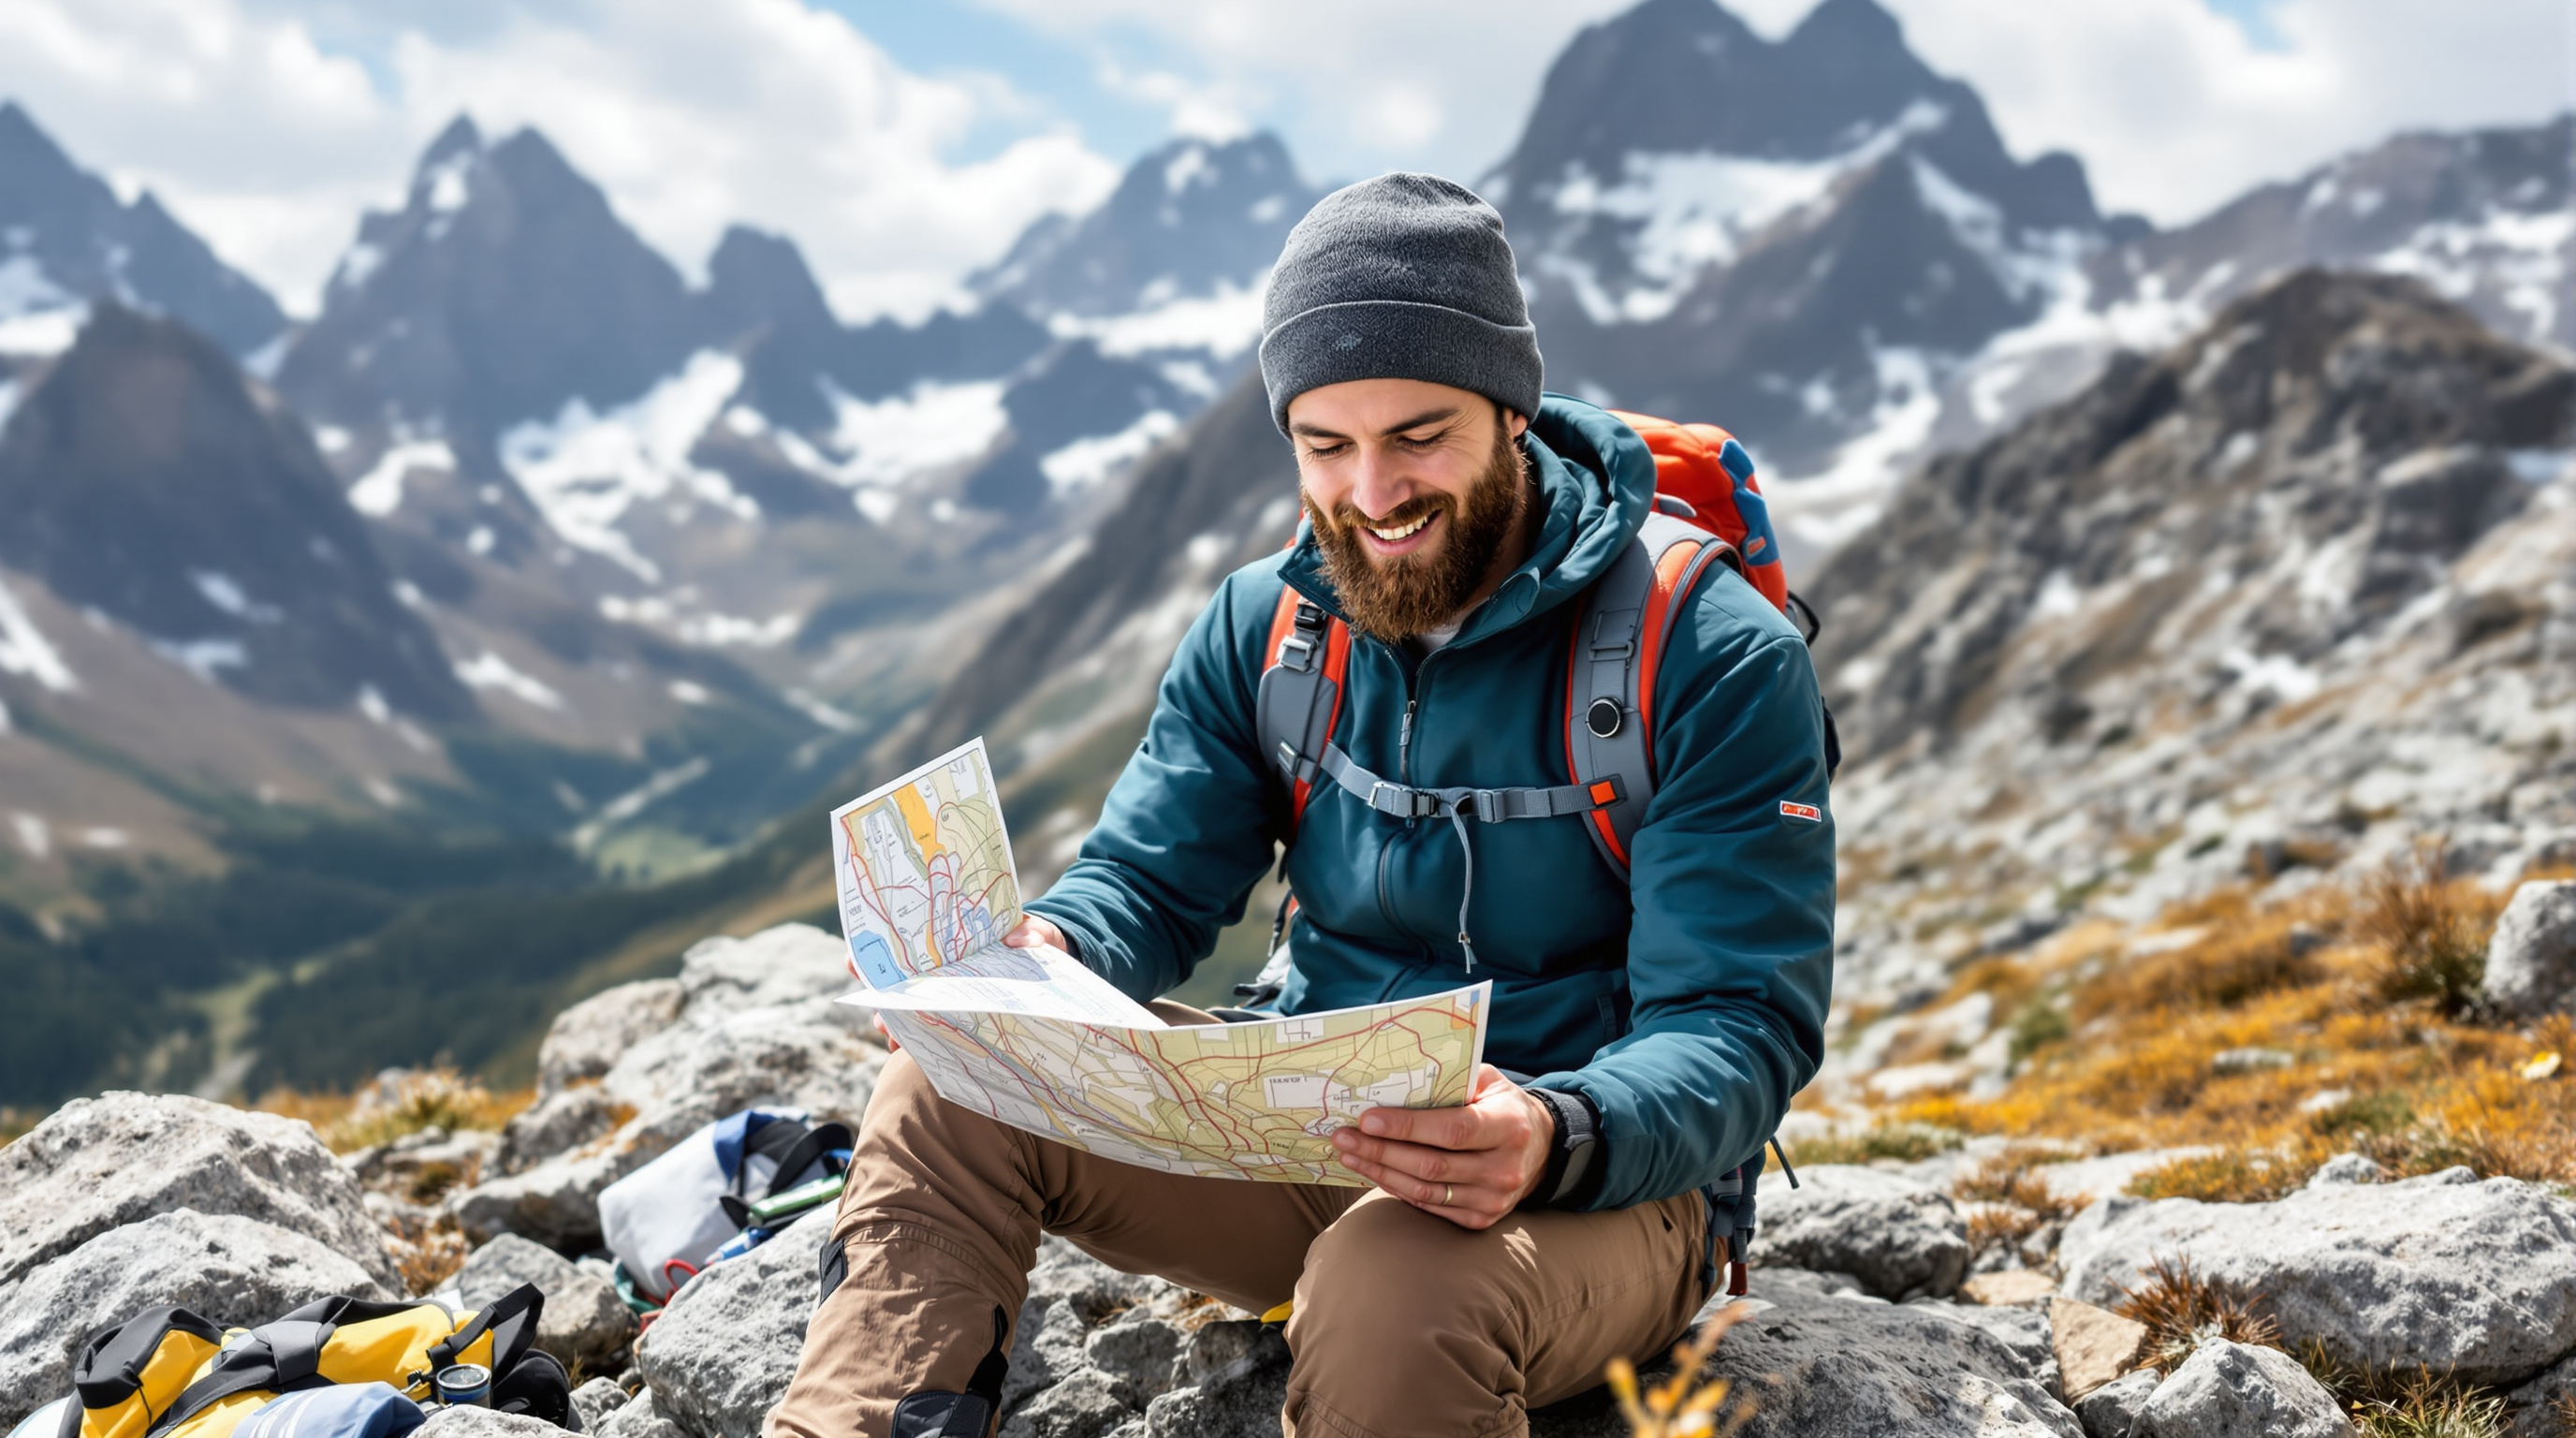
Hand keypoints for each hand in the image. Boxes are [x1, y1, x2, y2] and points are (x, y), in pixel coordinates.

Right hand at [876, 917, 1068, 1048]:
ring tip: (895, 1039)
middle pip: (890, 982)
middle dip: (879, 999)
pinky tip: (908, 1053)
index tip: (855, 963)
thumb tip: (1022, 940)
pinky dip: (913, 1041)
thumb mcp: (1036, 930)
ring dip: (893, 1024)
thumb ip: (1031, 932)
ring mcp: (939, 992)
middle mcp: (932, 967)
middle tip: (881, 1016)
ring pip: (901, 1009)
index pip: (895, 942)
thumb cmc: (1033, 938)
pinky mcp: (953, 1015)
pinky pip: (924, 1029)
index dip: (868, 952)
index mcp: (944, 940)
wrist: (1045, 961)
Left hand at [1329, 1064, 1553, 1229]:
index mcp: (1508, 1126)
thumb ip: (1451, 1081)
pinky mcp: (1481, 1218)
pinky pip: (1430, 1205)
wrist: (1540, 1148)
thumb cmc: (1502, 1106)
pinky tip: (1375, 1172)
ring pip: (1425, 1189)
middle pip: (1431, 1164)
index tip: (1367, 1120)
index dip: (1407, 1127)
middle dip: (1380, 1151)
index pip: (1452, 1130)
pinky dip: (1398, 1189)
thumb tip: (1395, 1082)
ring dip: (1380, 1172)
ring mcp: (1494, 1199)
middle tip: (1343, 1137)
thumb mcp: (1488, 1082)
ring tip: (1349, 1155)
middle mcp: (1504, 1168)